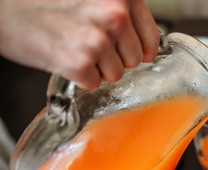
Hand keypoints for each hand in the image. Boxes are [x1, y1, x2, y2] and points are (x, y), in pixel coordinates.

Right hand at [0, 0, 159, 88]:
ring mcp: (97, 39)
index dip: (140, 49)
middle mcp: (114, 14)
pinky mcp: (79, 62)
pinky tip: (65, 57)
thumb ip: (122, 15)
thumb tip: (145, 42)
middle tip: (89, 44)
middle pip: (134, 60)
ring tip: (75, 47)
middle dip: (115, 58)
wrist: (6, 9)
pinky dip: (80, 76)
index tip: (131, 52)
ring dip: (97, 68)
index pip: (152, 39)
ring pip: (116, 74)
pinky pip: (94, 82)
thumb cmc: (45, 1)